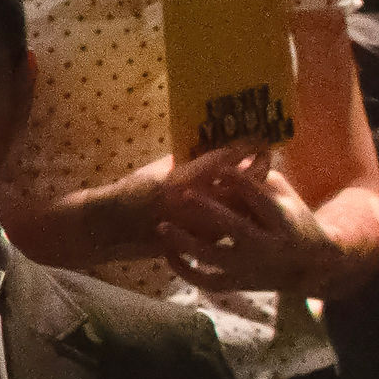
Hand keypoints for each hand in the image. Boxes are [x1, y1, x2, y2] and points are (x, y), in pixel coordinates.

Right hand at [71, 143, 261, 263]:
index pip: (225, 160)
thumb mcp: (158, 169)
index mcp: (184, 180)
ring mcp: (202, 224)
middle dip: (259, 168)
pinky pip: (232, 224)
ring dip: (254, 191)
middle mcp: (197, 203)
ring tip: (263, 177)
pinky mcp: (203, 241)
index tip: (257, 138)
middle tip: (266, 156)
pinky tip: (248, 203)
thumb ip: (187, 161)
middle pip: (243, 185)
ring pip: (242, 207)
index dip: (245, 148)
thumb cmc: (133, 191)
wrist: (113, 227)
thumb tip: (210, 147)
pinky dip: (242, 212)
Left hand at [156, 160, 344, 296]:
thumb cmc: (297, 224)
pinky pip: (206, 281)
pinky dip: (186, 271)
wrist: (312, 267)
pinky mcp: (238, 283)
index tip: (221, 168)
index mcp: (282, 221)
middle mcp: (267, 245)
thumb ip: (265, 181)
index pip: (260, 199)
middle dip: (210, 211)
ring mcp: (250, 267)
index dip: (241, 182)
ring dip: (186, 243)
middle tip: (184, 194)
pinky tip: (169, 256)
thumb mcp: (290, 199)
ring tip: (162, 227)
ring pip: (214, 257)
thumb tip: (241, 157)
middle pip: (236, 227)